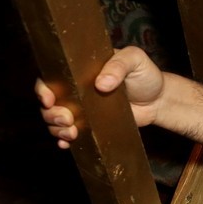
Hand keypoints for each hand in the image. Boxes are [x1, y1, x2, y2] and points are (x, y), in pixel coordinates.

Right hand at [36, 46, 164, 147]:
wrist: (159, 100)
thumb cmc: (146, 75)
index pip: (53, 77)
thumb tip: (101, 84)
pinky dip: (64, 140)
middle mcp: (76, 90)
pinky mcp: (91, 125)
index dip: (43, 88)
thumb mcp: (135, 60)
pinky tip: (67, 143)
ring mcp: (82, 109)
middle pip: (50, 103)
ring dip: (57, 128)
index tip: (49, 99)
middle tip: (67, 118)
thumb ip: (119, 65)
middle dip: (51, 113)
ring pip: (56, 120)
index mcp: (81, 70)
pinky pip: (70, 134)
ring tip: (71, 132)